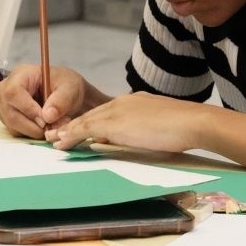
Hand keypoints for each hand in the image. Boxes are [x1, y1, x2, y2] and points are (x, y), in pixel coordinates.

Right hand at [0, 64, 87, 138]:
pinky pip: (16, 131)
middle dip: (32, 125)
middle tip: (53, 127)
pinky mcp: (9, 117)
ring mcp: (6, 104)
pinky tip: (46, 127)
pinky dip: (32, 133)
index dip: (27, 108)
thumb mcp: (72, 88)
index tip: (45, 120)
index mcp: (21, 74)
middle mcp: (8, 89)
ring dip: (34, 130)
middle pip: (9, 112)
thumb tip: (47, 116)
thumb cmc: (67, 85)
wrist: (68, 94)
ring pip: (12, 124)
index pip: (13, 92)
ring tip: (53, 125)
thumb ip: (62, 100)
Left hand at [47, 92, 206, 151]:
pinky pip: (85, 129)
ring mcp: (118, 111)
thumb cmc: (186, 127)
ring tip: (53, 140)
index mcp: (136, 102)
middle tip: (57, 133)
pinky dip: (70, 136)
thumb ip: (146, 130)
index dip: (92, 121)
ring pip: (85, 120)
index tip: (81, 130)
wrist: (193, 121)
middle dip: (73, 124)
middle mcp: (123, 102)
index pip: (107, 112)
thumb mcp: (162, 127)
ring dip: (67, 131)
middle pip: (92, 114)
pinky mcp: (114, 124)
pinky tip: (61, 144)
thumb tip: (134, 140)